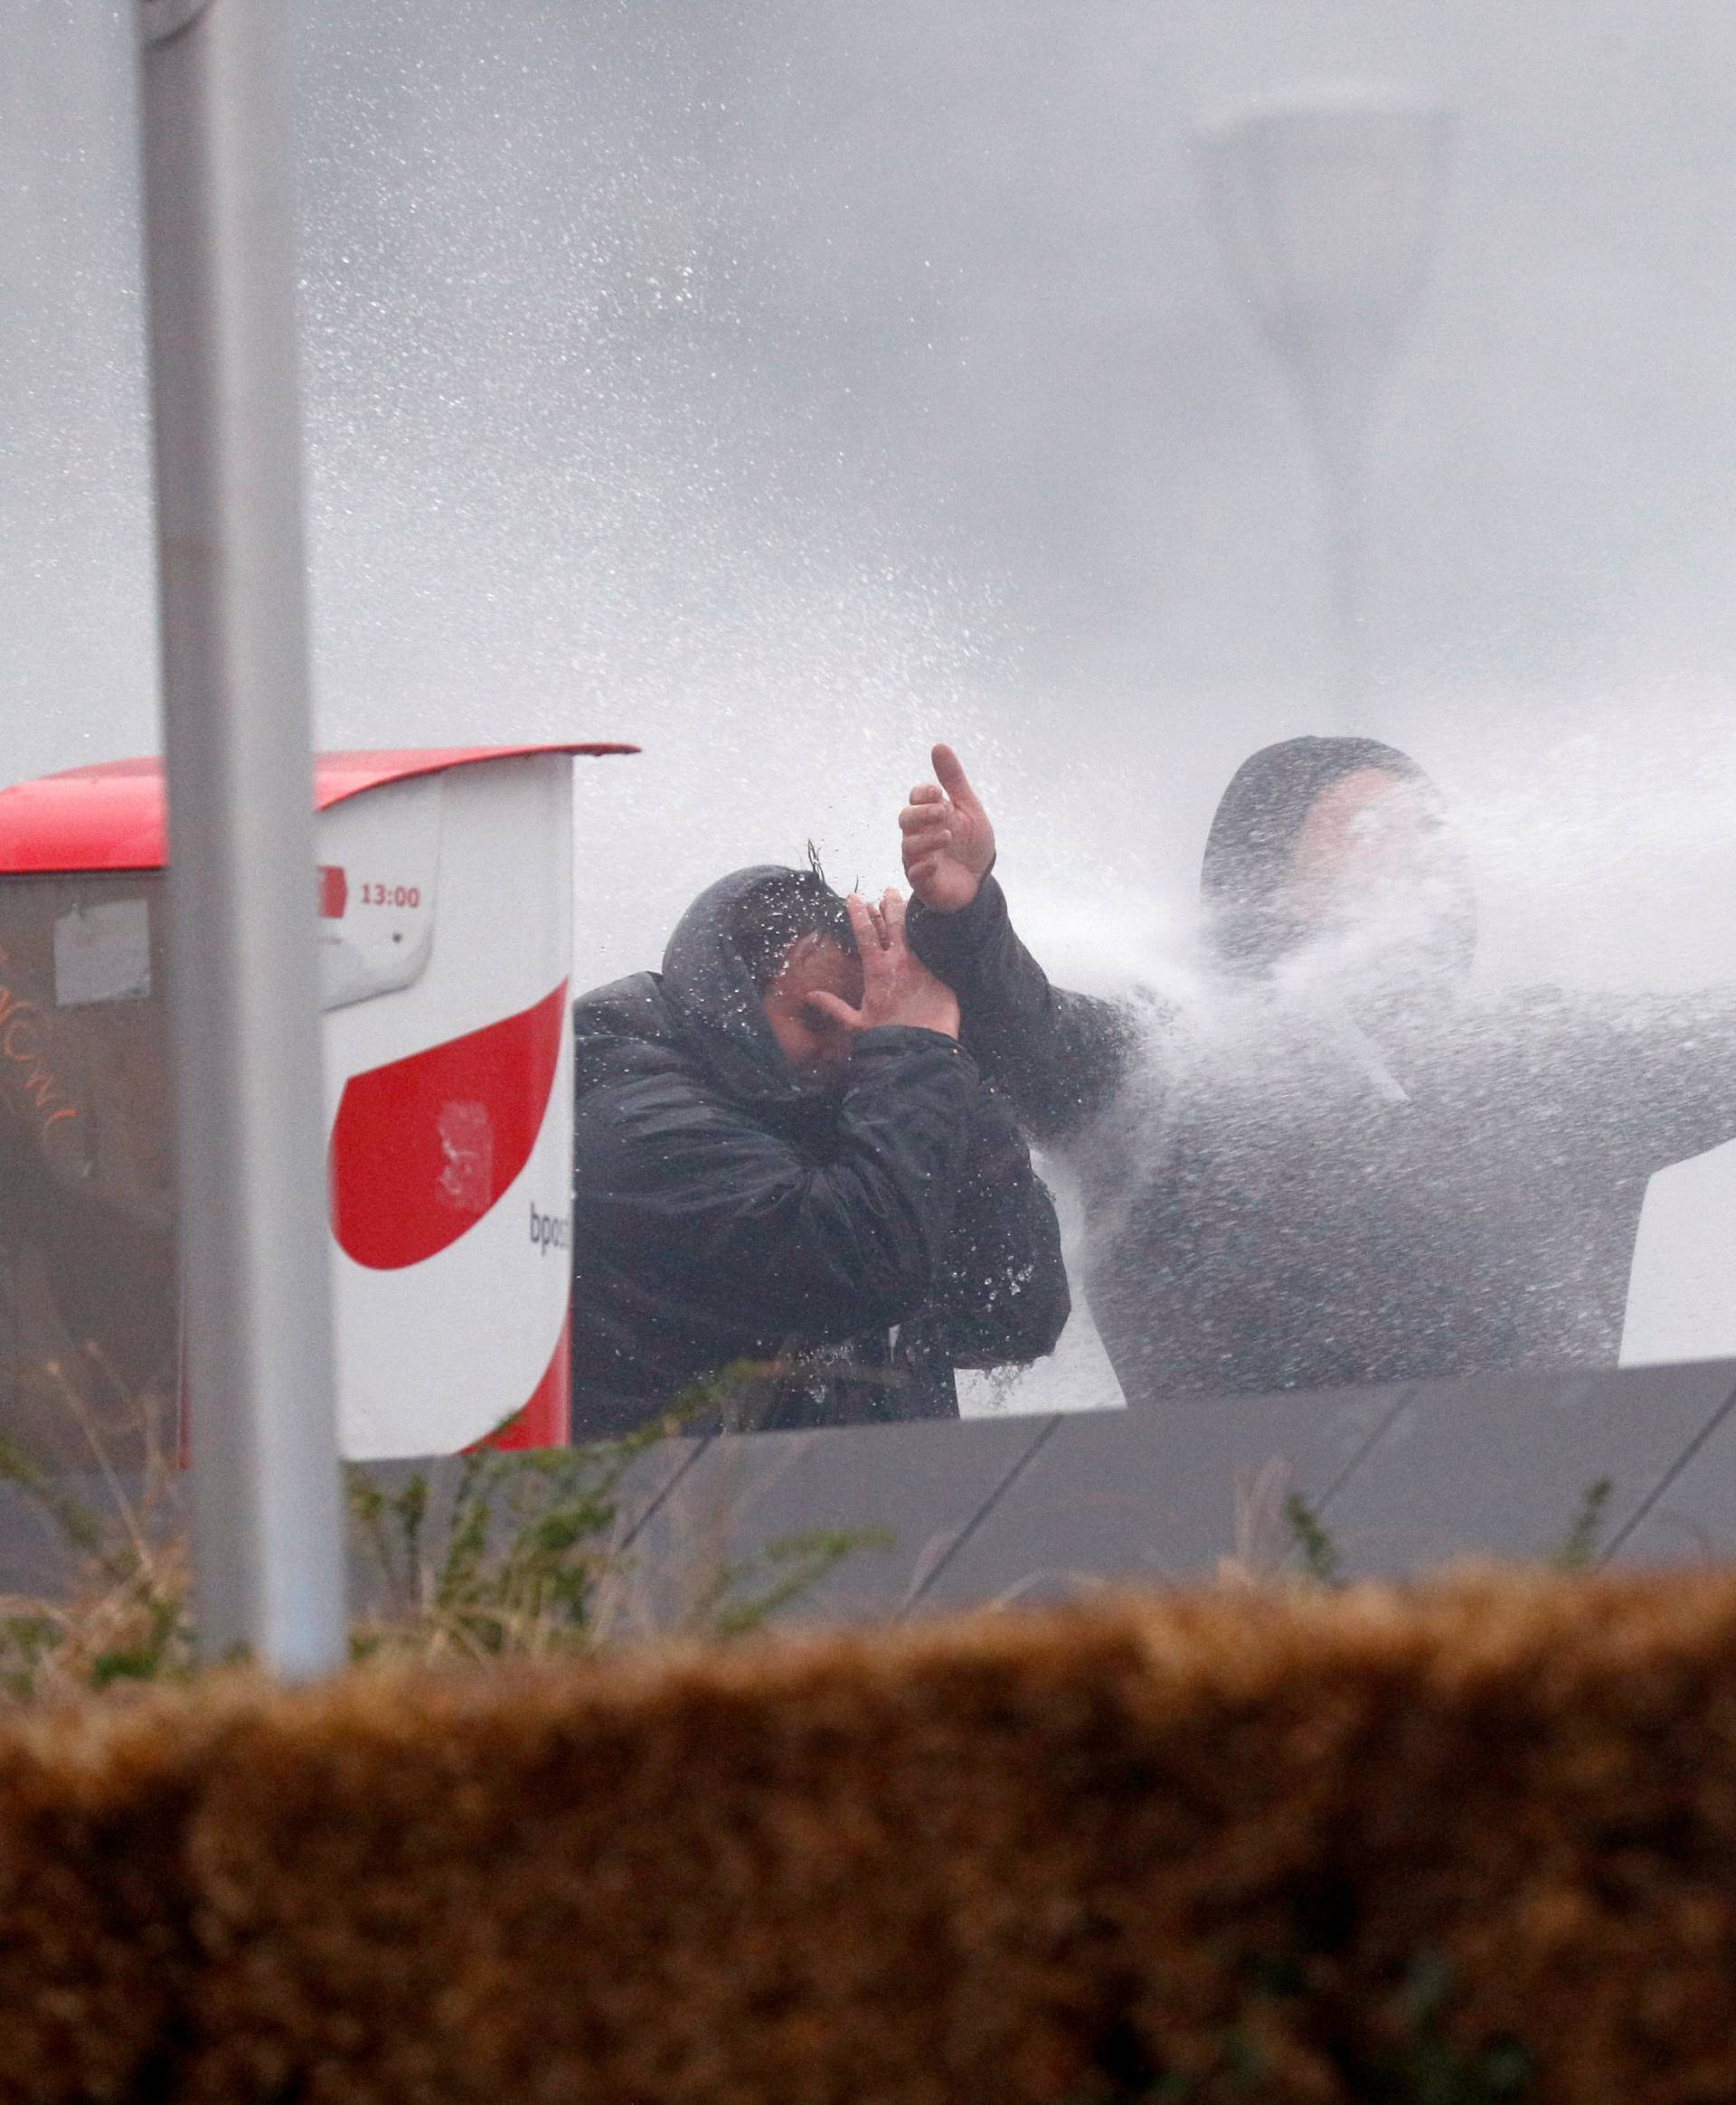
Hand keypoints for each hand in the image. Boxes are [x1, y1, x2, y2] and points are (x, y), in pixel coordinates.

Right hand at [808, 890, 960, 1041]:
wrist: (923, 1048)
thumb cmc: (888, 1038)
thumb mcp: (856, 1024)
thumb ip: (833, 1006)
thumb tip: (810, 995)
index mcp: (877, 969)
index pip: (866, 933)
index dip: (858, 913)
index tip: (854, 897)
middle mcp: (900, 961)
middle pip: (894, 923)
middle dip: (889, 905)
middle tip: (888, 891)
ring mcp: (923, 964)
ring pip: (915, 931)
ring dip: (908, 915)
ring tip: (905, 900)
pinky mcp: (941, 973)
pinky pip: (934, 948)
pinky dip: (930, 936)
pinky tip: (930, 928)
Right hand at [899, 743, 995, 912]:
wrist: (980, 880)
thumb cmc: (971, 844)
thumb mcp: (968, 809)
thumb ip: (954, 780)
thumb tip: (939, 746)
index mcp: (930, 815)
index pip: (916, 798)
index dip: (923, 794)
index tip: (938, 792)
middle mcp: (919, 835)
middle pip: (906, 819)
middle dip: (922, 814)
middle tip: (943, 812)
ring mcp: (919, 859)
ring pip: (908, 846)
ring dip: (926, 840)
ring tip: (947, 836)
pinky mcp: (923, 883)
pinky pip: (914, 875)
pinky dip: (923, 868)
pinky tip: (935, 864)